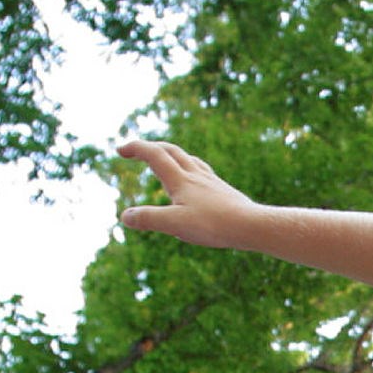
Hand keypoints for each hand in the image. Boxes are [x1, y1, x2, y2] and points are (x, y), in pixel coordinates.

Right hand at [117, 140, 261, 251]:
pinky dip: (191, 168)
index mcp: (181, 180)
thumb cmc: (215, 225)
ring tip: (165, 159)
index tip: (120, 149)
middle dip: (150, 147)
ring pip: (188, 159)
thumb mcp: (175, 225)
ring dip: (171, 154)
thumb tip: (124, 216)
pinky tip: (197, 180)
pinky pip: (203, 172)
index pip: (154, 154)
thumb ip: (149, 219)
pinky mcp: (224, 191)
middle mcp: (196, 175)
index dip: (136, 148)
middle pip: (171, 150)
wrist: (253, 225)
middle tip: (135, 151)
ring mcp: (212, 182)